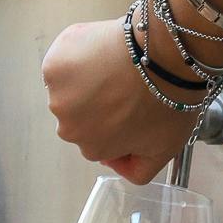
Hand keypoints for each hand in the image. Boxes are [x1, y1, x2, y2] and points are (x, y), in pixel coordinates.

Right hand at [41, 18, 197, 185]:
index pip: (96, 140)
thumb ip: (138, 170)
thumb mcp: (164, 149)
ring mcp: (58, 97)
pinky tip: (100, 52)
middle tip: (123, 84)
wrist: (164, 54)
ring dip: (85, 79)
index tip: (129, 106)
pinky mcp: (54, 67)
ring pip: (68, 90)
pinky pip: (61, 65)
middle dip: (96, 103)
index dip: (113, 121)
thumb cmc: (169, 98)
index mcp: (93, 149)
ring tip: (113, 66)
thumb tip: (116, 165)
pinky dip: (75, 58)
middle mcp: (68, 128)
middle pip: (78, 117)